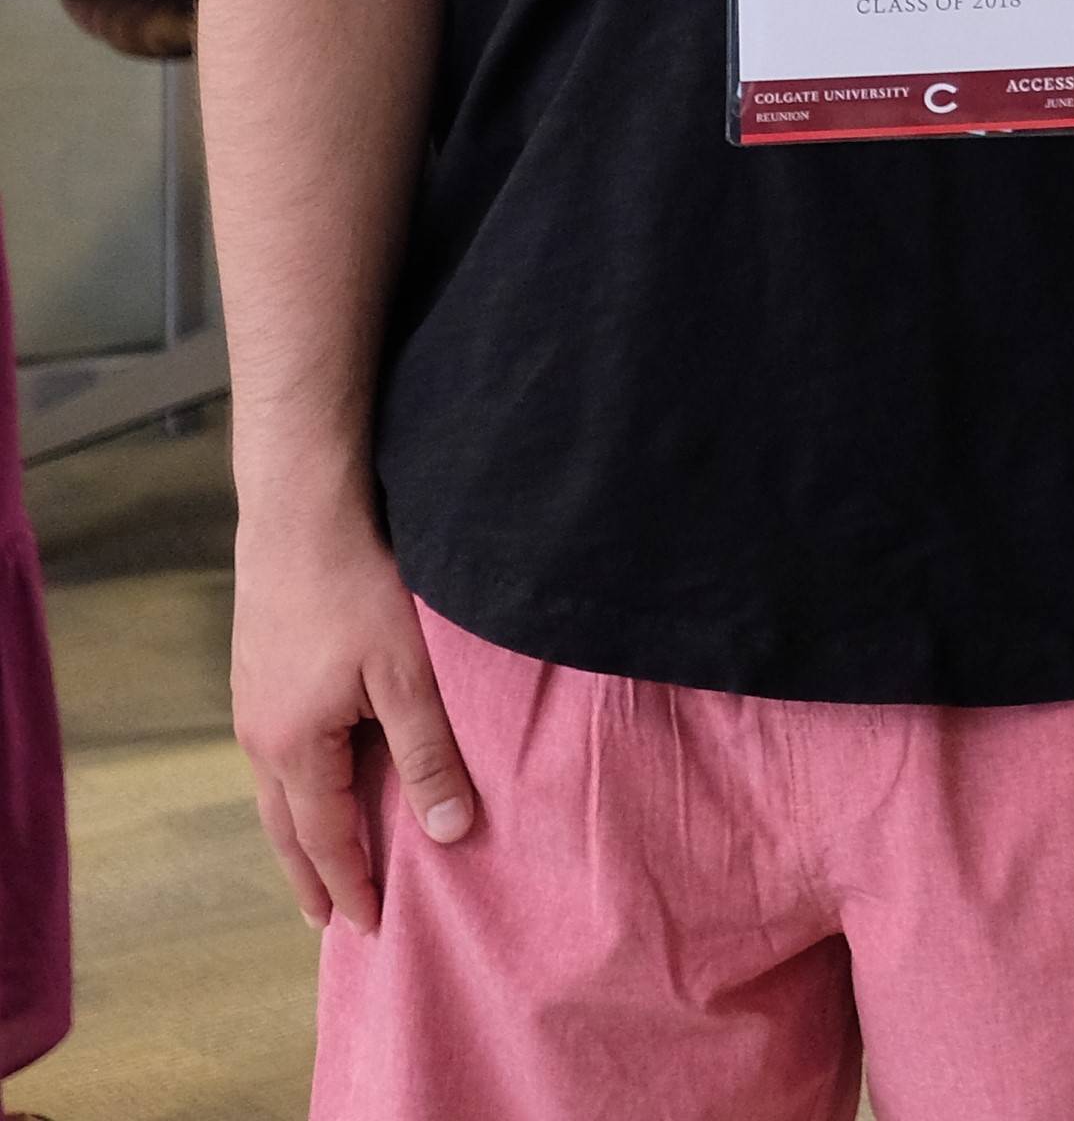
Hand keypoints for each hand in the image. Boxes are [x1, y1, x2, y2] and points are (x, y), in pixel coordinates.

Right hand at [232, 501, 471, 929]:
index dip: (352, 886)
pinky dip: (296, 788)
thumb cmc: (357, 591)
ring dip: (300, 834)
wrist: (299, 515)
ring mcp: (252, 705)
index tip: (370, 929)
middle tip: (331, 922)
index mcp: (294, 749)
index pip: (326, 840)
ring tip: (320, 865)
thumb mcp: (407, 677)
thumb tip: (449, 831)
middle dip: (313, 877)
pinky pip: (276, 755)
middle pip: (287, 828)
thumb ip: (428, 755)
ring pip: (275, 792)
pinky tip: (315, 782)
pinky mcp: (258, 674)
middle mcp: (260, 738)